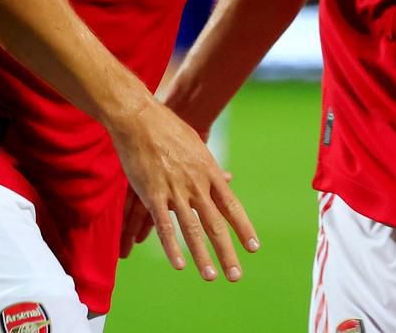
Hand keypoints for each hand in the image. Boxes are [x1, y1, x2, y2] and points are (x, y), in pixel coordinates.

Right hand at [110, 99, 257, 278]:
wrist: (141, 119)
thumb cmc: (170, 129)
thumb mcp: (197, 146)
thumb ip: (211, 167)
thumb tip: (227, 179)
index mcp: (209, 172)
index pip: (231, 205)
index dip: (243, 227)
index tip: (254, 247)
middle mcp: (197, 183)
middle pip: (215, 223)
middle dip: (227, 251)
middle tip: (236, 275)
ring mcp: (175, 190)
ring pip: (192, 229)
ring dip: (203, 256)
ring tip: (211, 277)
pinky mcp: (152, 194)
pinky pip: (164, 226)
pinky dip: (172, 247)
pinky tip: (180, 264)